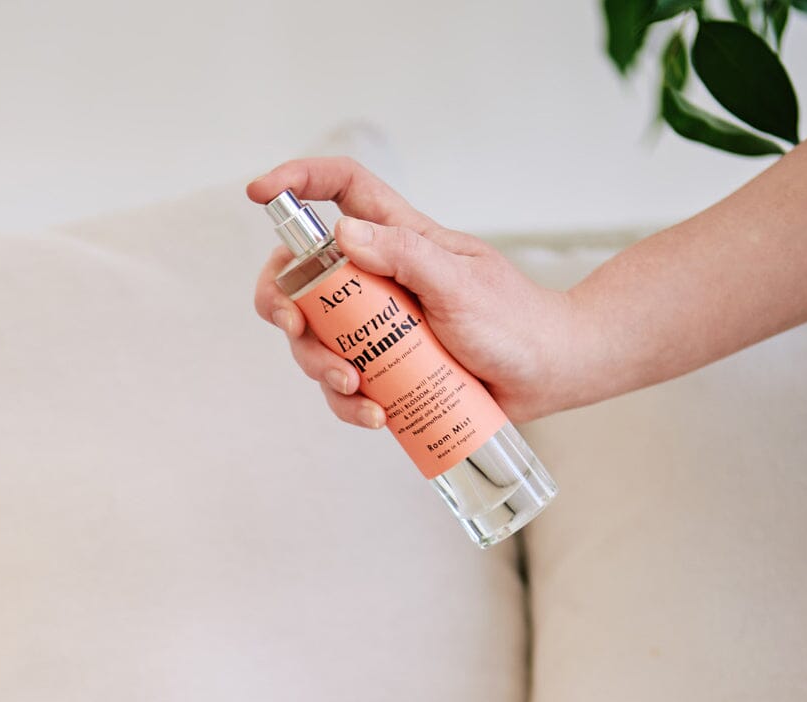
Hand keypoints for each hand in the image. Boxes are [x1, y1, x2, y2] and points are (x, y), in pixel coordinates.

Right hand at [246, 157, 576, 426]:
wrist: (549, 374)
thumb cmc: (514, 319)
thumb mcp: (460, 281)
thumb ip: (405, 254)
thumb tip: (342, 234)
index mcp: (397, 239)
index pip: (340, 189)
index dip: (296, 181)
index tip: (257, 194)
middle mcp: (376, 278)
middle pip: (301, 276)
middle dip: (280, 301)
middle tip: (293, 326)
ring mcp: (375, 325)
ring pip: (314, 339)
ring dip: (318, 365)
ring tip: (353, 388)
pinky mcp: (383, 368)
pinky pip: (343, 386)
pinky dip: (348, 404)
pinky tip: (376, 415)